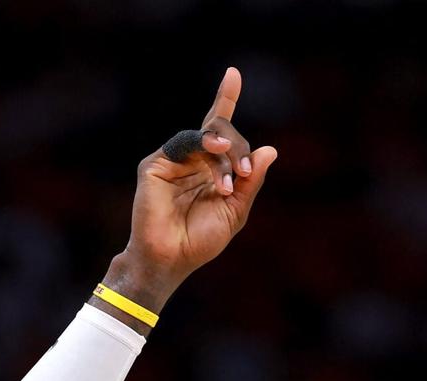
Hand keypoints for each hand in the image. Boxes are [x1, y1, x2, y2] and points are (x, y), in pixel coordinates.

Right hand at [109, 67, 276, 308]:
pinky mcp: (155, 164)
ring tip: (229, 182)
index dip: (225, 99)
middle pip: (219, 130)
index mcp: (208, 170)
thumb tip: (271, 149)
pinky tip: (218, 165)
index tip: (233, 74)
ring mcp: (172, 160)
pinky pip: (185, 142)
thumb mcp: (235, 211)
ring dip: (225, 155)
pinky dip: (205, 150)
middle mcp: (190, 160)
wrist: (171, 260)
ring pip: (205, 135)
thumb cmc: (199, 242)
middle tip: (245, 171)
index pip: (219, 130)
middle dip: (238, 147)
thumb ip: (251, 182)